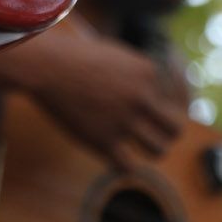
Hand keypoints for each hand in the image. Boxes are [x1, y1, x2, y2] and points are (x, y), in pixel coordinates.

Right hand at [16, 20, 187, 168]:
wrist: (46, 66)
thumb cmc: (76, 57)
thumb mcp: (116, 55)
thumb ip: (136, 75)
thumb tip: (152, 96)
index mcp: (148, 72)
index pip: (171, 98)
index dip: (158, 103)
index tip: (145, 106)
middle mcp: (141, 97)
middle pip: (175, 128)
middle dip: (167, 132)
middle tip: (154, 133)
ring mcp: (124, 120)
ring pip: (158, 150)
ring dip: (151, 150)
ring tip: (140, 147)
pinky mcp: (104, 141)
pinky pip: (128, 165)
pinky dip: (124, 164)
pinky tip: (116, 157)